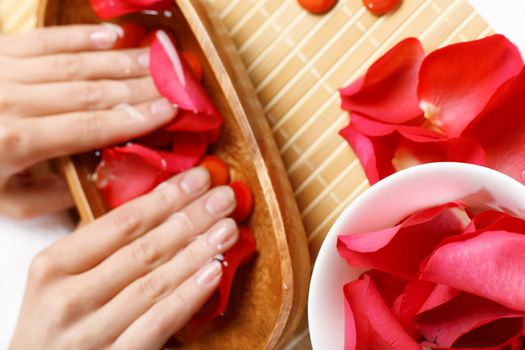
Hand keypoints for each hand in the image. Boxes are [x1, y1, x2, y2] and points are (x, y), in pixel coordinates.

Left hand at [0, 25, 176, 217]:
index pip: (92, 126)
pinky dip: (81, 37)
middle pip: (91, 90)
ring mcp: (5, 71)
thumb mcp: (4, 202)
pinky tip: (111, 36)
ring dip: (120, 61)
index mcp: (17, 141)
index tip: (169, 110)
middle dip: (139, 86)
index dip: (135, 117)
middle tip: (175, 81)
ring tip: (156, 59)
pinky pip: (46, 40)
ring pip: (75, 64)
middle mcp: (14, 100)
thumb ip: (53, 195)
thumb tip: (97, 177)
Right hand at [10, 167, 237, 348]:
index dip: (166, 197)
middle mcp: (68, 298)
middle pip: (144, 249)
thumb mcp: (62, 277)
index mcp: (54, 266)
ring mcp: (90, 333)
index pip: (122, 222)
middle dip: (191, 219)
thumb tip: (164, 204)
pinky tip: (214, 272)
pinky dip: (189, 295)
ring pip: (156, 283)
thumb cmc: (57, 320)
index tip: (198, 178)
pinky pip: (160, 322)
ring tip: (227, 229)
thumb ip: (102, 245)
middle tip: (224, 197)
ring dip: (198, 252)